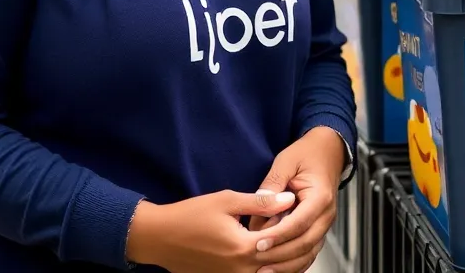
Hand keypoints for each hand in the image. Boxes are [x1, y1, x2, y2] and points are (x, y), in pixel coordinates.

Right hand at [127, 189, 295, 272]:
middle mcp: (241, 270)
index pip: (281, 240)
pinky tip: (272, 257)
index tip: (303, 212)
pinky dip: (267, 269)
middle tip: (305, 230)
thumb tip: (290, 200)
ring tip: (292, 244)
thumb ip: (260, 202)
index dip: (295, 226)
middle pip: (280, 262)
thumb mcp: (226, 201)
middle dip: (295, 246)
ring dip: (284, 262)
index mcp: (243, 248)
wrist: (159, 238)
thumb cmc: (190, 215)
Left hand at [250, 127, 346, 272]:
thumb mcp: (286, 161)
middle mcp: (326, 214)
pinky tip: (276, 269)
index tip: (259, 243)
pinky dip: (293, 263)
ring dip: (286, 265)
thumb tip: (258, 203)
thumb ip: (273, 184)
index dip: (279, 235)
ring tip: (263, 272)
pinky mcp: (317, 230)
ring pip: (308, 253)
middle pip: (306, 243)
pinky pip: (308, 252)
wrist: (326, 152)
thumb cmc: (307, 155)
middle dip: (280, 255)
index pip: (300, 222)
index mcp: (321, 196)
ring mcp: (324, 224)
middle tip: (256, 261)